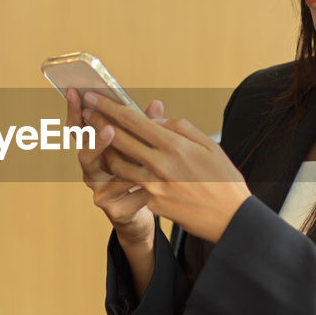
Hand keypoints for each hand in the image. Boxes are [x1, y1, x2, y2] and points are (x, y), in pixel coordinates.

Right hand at [65, 88, 158, 245]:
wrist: (144, 212)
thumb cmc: (141, 172)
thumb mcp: (142, 148)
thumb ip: (146, 127)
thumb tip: (156, 103)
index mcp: (95, 151)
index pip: (79, 129)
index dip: (74, 111)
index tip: (75, 92)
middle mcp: (92, 171)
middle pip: (85, 155)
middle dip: (96, 142)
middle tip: (110, 130)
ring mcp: (101, 193)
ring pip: (109, 179)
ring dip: (125, 169)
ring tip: (140, 159)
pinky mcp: (115, 211)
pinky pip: (130, 199)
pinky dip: (142, 193)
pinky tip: (155, 190)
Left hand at [81, 92, 251, 243]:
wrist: (230, 218)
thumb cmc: (223, 178)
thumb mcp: (209, 145)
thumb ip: (181, 128)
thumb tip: (156, 121)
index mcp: (175, 145)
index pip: (134, 121)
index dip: (109, 107)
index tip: (93, 96)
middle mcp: (161, 164)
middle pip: (119, 139)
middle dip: (97, 122)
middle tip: (84, 110)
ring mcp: (154, 186)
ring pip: (118, 165)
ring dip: (105, 150)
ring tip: (97, 137)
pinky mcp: (153, 204)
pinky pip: (133, 185)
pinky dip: (124, 174)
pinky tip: (118, 166)